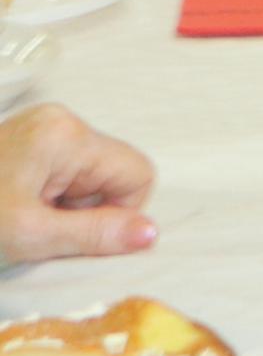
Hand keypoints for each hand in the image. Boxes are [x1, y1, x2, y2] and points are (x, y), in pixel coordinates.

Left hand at [0, 106, 156, 260]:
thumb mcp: (29, 235)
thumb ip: (93, 233)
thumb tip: (151, 233)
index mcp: (67, 135)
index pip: (137, 175)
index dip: (116, 213)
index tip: (73, 234)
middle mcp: (60, 120)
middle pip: (112, 175)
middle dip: (84, 211)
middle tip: (40, 227)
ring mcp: (43, 127)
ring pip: (88, 177)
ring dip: (65, 207)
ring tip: (23, 218)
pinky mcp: (29, 138)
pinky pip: (65, 173)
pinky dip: (48, 198)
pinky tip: (18, 208)